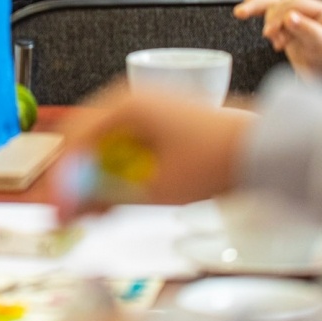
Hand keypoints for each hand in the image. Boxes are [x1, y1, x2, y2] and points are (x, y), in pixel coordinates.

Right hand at [53, 84, 252, 216]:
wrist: (265, 152)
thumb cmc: (213, 162)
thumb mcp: (153, 188)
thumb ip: (104, 197)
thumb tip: (68, 208)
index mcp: (122, 106)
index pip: (72, 143)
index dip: (60, 183)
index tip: (56, 214)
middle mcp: (128, 101)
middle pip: (84, 144)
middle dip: (75, 184)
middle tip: (68, 219)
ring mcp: (145, 111)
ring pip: (103, 150)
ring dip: (96, 183)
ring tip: (94, 217)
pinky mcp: (159, 125)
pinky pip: (124, 150)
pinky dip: (117, 176)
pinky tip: (116, 203)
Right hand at [234, 0, 321, 77]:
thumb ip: (306, 29)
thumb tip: (288, 16)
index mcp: (316, 8)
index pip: (291, 5)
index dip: (277, 16)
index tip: (269, 32)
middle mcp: (302, 8)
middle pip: (277, 2)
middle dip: (257, 7)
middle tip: (240, 14)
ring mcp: (292, 14)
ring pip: (270, 7)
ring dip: (263, 20)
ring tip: (275, 42)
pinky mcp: (284, 23)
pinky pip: (268, 12)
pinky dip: (257, 8)